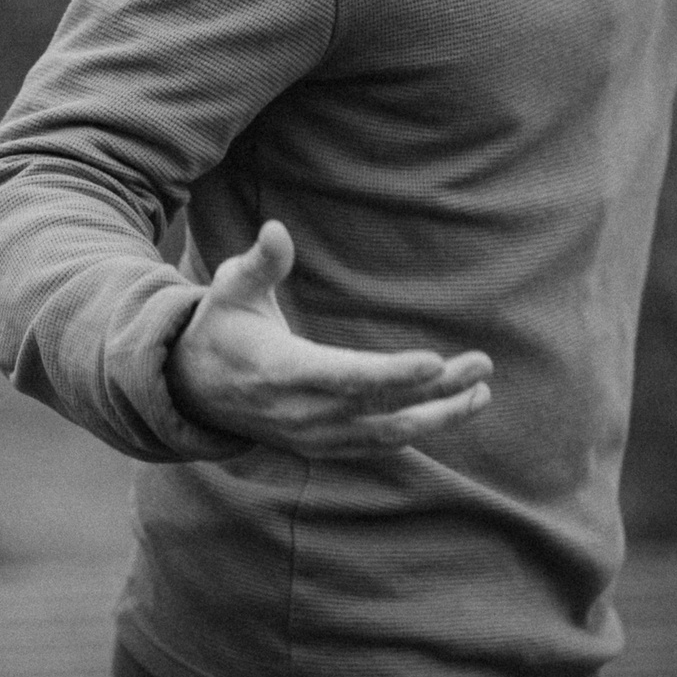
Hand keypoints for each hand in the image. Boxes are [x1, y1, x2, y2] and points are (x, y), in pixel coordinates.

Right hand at [168, 220, 494, 458]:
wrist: (194, 390)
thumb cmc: (222, 326)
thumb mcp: (231, 288)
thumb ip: (260, 262)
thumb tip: (277, 229)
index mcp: (283, 372)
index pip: (347, 378)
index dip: (393, 374)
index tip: (435, 362)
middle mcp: (303, 414)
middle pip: (382, 409)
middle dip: (437, 391)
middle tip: (482, 366)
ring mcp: (315, 437)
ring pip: (388, 435)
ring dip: (439, 416)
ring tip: (480, 392)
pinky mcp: (325, 447)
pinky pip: (379, 444)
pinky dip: (418, 430)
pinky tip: (452, 409)